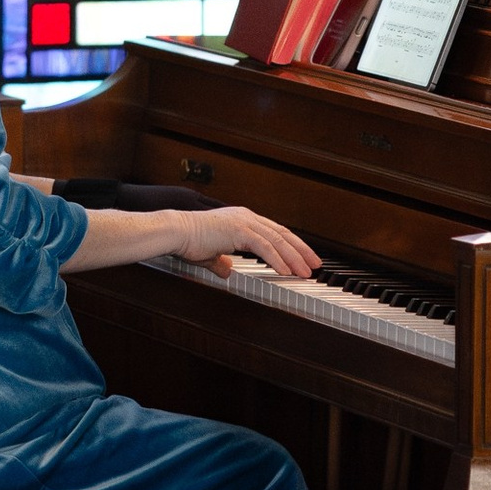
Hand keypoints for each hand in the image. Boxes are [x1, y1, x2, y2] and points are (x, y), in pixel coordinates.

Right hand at [177, 205, 318, 282]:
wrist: (176, 232)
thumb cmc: (188, 241)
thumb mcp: (210, 254)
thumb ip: (221, 262)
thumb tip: (227, 271)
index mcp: (242, 219)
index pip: (274, 232)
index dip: (291, 245)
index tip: (303, 258)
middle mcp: (247, 217)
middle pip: (282, 233)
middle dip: (301, 250)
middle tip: (315, 264)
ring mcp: (244, 222)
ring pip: (277, 240)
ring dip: (294, 257)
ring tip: (305, 272)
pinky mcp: (239, 231)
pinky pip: (265, 247)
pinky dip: (278, 259)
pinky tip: (286, 271)